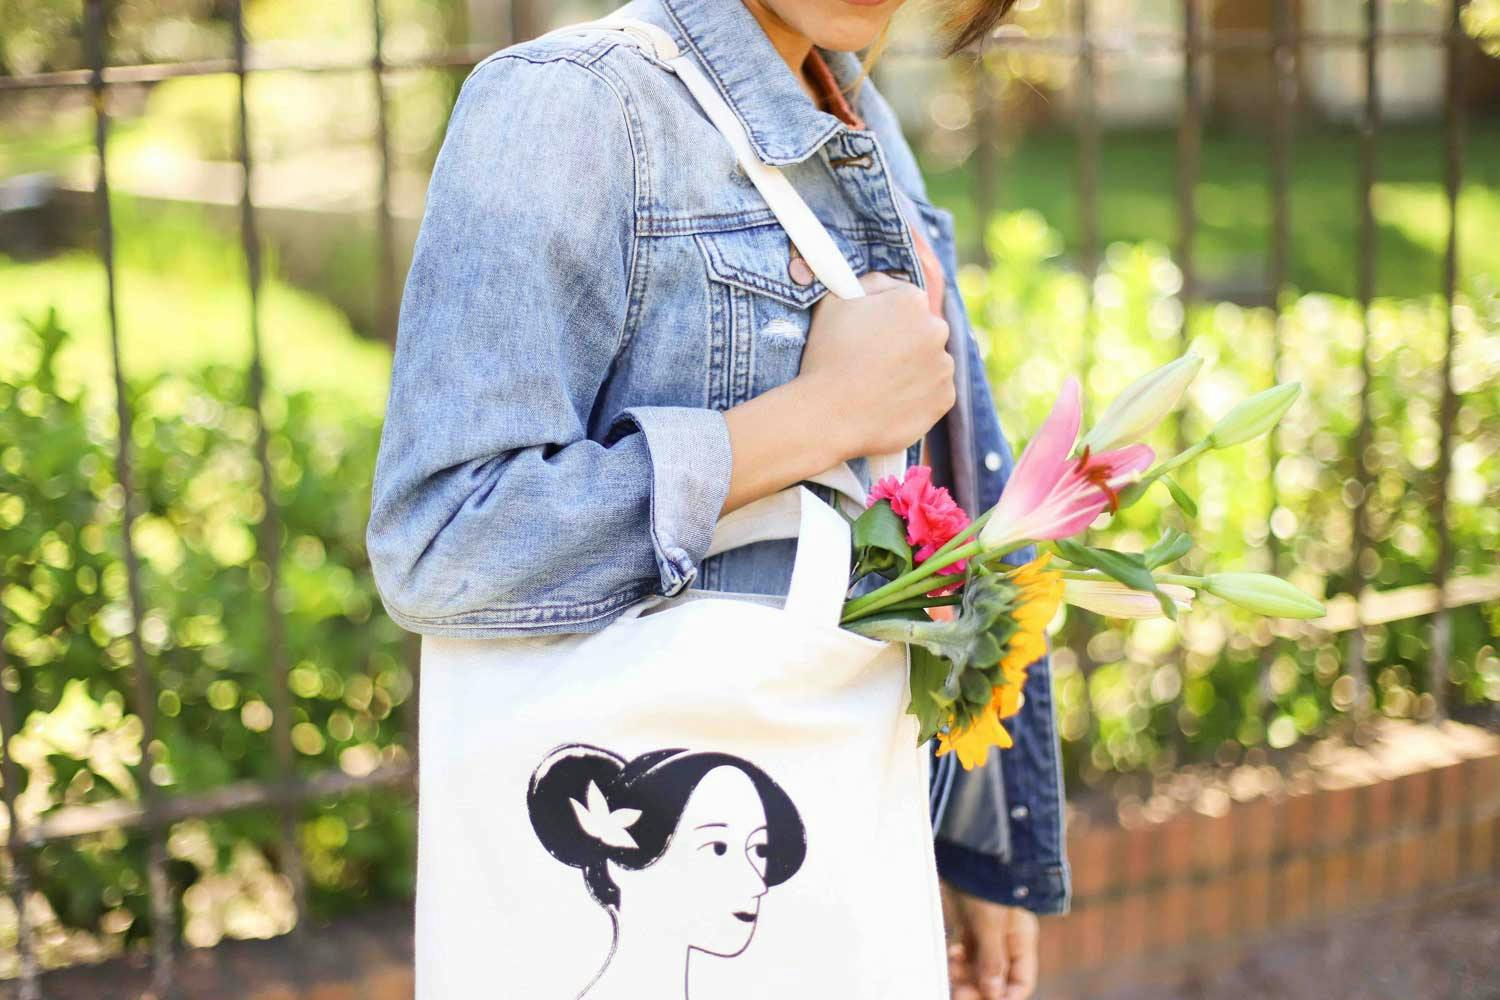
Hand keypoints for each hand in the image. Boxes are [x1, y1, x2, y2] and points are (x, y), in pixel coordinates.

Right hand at [798, 271, 954, 460]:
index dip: (883, 316)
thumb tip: (883, 284)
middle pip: (922, 330)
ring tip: (878, 385)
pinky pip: (934, 392)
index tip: (867, 334)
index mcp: (911, 300)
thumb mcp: (834, 302)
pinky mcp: (945, 399)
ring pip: (930, 361)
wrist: (830, 415)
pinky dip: (918, 396)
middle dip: (903, 341)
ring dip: (912, 368)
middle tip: (872, 361)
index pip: (903, 300)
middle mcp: (937, 329)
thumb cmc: (827, 356)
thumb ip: (865, 284)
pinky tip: (890, 402)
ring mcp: (943, 366)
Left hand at [941, 881, 1039, 999]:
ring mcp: (986, 929)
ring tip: (952, 972)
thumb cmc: (987, 879)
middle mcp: (1006, 938)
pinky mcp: (968, 920)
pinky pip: (965, 950)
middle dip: (980, 989)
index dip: (1006, 997)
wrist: (970, 844)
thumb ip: (992, 957)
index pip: (1021, 981)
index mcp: (1021, 940)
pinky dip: (957, 958)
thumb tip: (994, 994)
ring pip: (978, 966)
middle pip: (997, 977)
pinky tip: (951, 955)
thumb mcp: (991, 921)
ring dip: (965, 974)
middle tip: (959, 994)